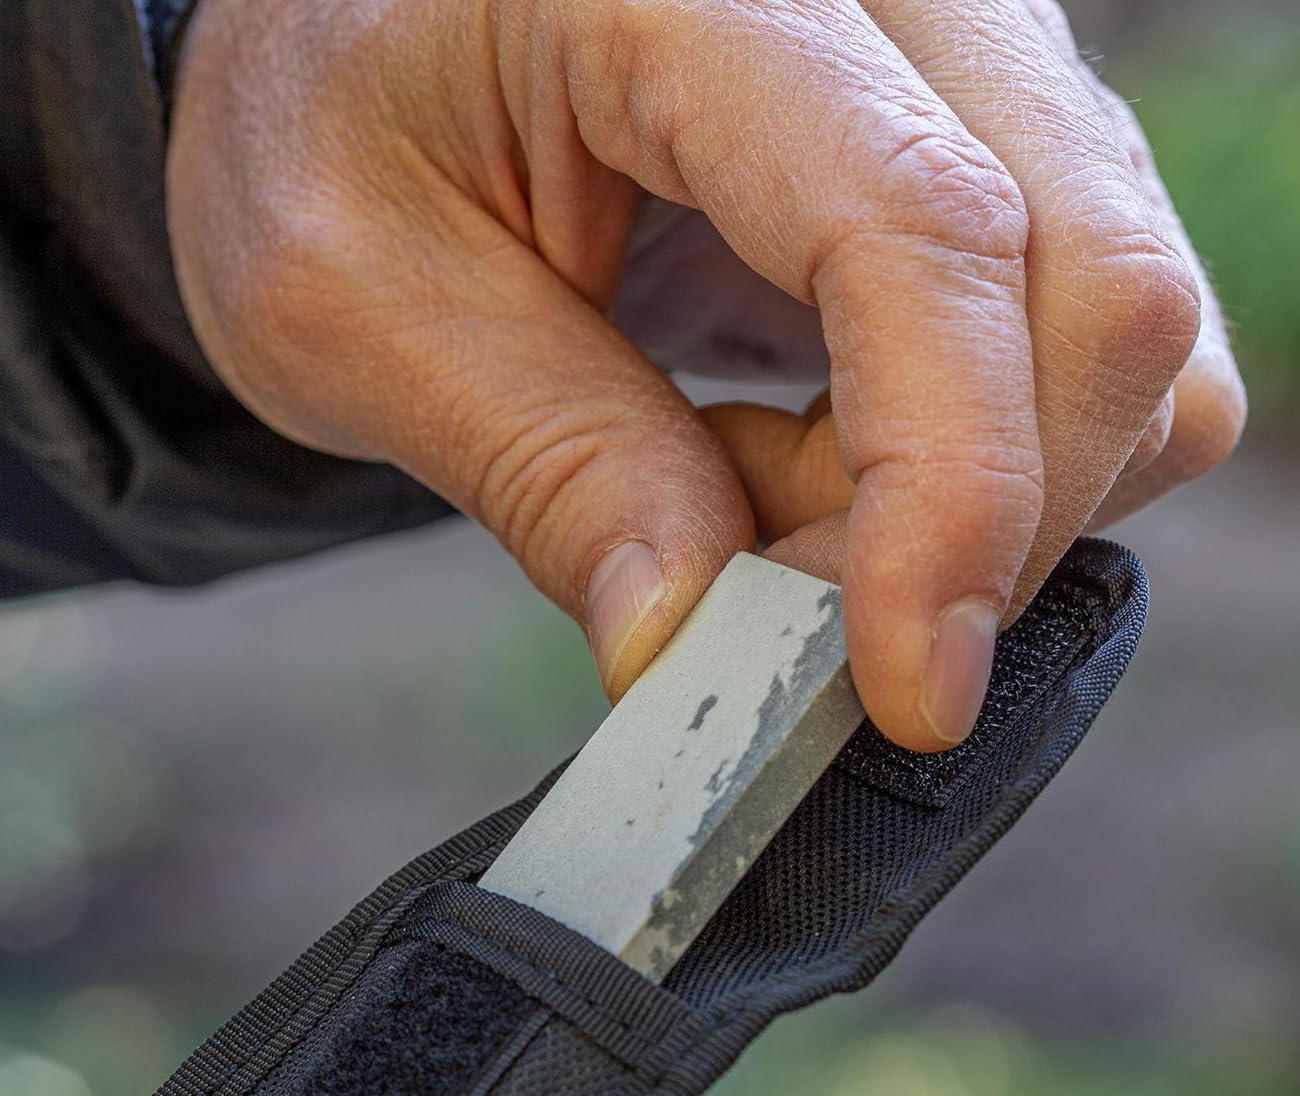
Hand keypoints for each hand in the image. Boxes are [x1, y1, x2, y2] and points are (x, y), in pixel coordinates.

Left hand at [167, 0, 1244, 750]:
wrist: (353, 63)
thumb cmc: (322, 140)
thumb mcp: (356, 306)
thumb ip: (547, 465)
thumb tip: (694, 648)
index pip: (917, 229)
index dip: (945, 489)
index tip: (907, 692)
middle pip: (1091, 282)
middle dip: (963, 523)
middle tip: (770, 615)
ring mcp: (953, 64)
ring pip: (1115, 327)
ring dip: (957, 495)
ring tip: (734, 485)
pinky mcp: (972, 152)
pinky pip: (1074, 346)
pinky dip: (967, 462)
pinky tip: (798, 448)